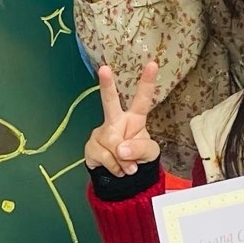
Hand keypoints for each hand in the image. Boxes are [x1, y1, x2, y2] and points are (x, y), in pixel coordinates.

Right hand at [84, 60, 161, 177]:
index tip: (152, 64)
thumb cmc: (138, 158)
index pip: (142, 99)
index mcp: (135, 118)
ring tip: (127, 167)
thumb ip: (140, 149)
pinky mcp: (91, 145)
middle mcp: (116, 120)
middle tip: (104, 69)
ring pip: (113, 143)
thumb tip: (120, 148)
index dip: (147, 83)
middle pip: (110, 102)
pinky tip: (116, 168)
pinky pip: (105, 157)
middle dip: (107, 86)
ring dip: (124, 160)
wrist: (122, 178)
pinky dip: (115, 167)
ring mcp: (101, 132)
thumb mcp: (150, 153)